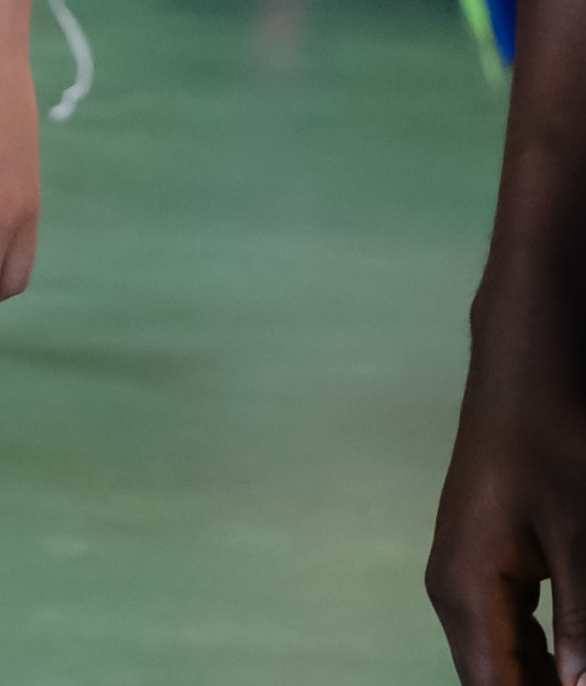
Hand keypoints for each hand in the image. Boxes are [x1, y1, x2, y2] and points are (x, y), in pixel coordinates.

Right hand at [428, 279, 585, 683]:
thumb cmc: (554, 446)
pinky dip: (544, 654)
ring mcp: (465, 578)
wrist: (525, 373)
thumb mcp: (581, 539)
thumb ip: (585, 625)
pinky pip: (512, 631)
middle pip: (494, 679)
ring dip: (546, 677)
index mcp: (470, 593)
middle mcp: (455, 594)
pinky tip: (577, 659)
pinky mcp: (484, 563)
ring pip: (504, 659)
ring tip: (584, 672)